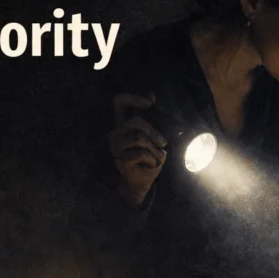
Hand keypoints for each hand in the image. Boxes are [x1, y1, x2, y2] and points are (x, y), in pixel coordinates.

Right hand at [108, 92, 167, 206]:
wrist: (142, 182)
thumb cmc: (148, 158)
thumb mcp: (153, 137)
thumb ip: (151, 119)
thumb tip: (151, 95)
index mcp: (122, 124)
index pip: (119, 102)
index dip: (133, 97)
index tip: (150, 102)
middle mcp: (115, 133)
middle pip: (136, 121)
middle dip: (154, 132)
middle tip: (163, 143)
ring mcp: (115, 147)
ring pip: (140, 139)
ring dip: (155, 150)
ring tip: (157, 157)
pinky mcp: (120, 160)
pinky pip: (141, 154)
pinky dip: (152, 159)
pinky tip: (151, 165)